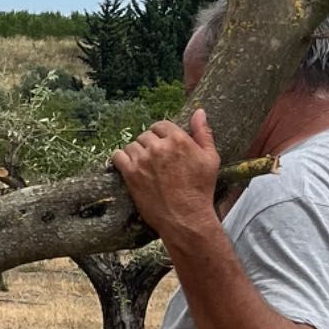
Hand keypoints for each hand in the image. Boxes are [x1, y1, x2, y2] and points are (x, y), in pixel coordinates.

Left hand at [111, 107, 222, 243]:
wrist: (186, 217)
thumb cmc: (201, 189)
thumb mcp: (210, 158)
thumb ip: (203, 133)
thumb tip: (199, 112)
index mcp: (178, 139)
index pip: (161, 125)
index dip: (161, 135)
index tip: (163, 145)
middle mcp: (159, 146)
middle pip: (146, 135)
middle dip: (150, 144)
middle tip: (155, 160)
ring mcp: (143, 160)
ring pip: (132, 145)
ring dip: (136, 152)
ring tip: (145, 165)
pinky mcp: (130, 174)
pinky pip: (117, 157)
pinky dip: (121, 159)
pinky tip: (128, 166)